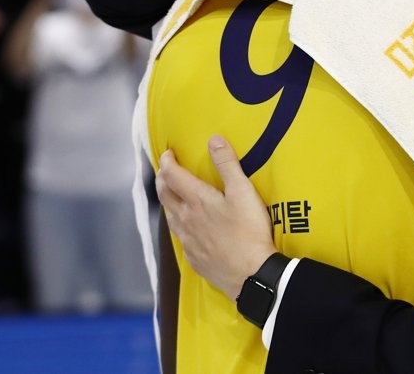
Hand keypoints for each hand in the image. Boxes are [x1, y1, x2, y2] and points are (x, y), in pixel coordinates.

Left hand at [156, 136, 276, 301]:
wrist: (251, 274)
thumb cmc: (249, 230)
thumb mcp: (243, 192)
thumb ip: (227, 164)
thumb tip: (213, 139)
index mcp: (197, 200)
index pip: (173, 175)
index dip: (167, 161)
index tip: (167, 152)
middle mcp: (186, 219)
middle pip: (165, 195)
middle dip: (163, 179)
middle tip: (166, 170)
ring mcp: (188, 241)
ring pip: (170, 217)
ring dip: (168, 202)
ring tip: (173, 196)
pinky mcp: (194, 258)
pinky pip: (180, 237)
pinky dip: (179, 224)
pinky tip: (189, 228)